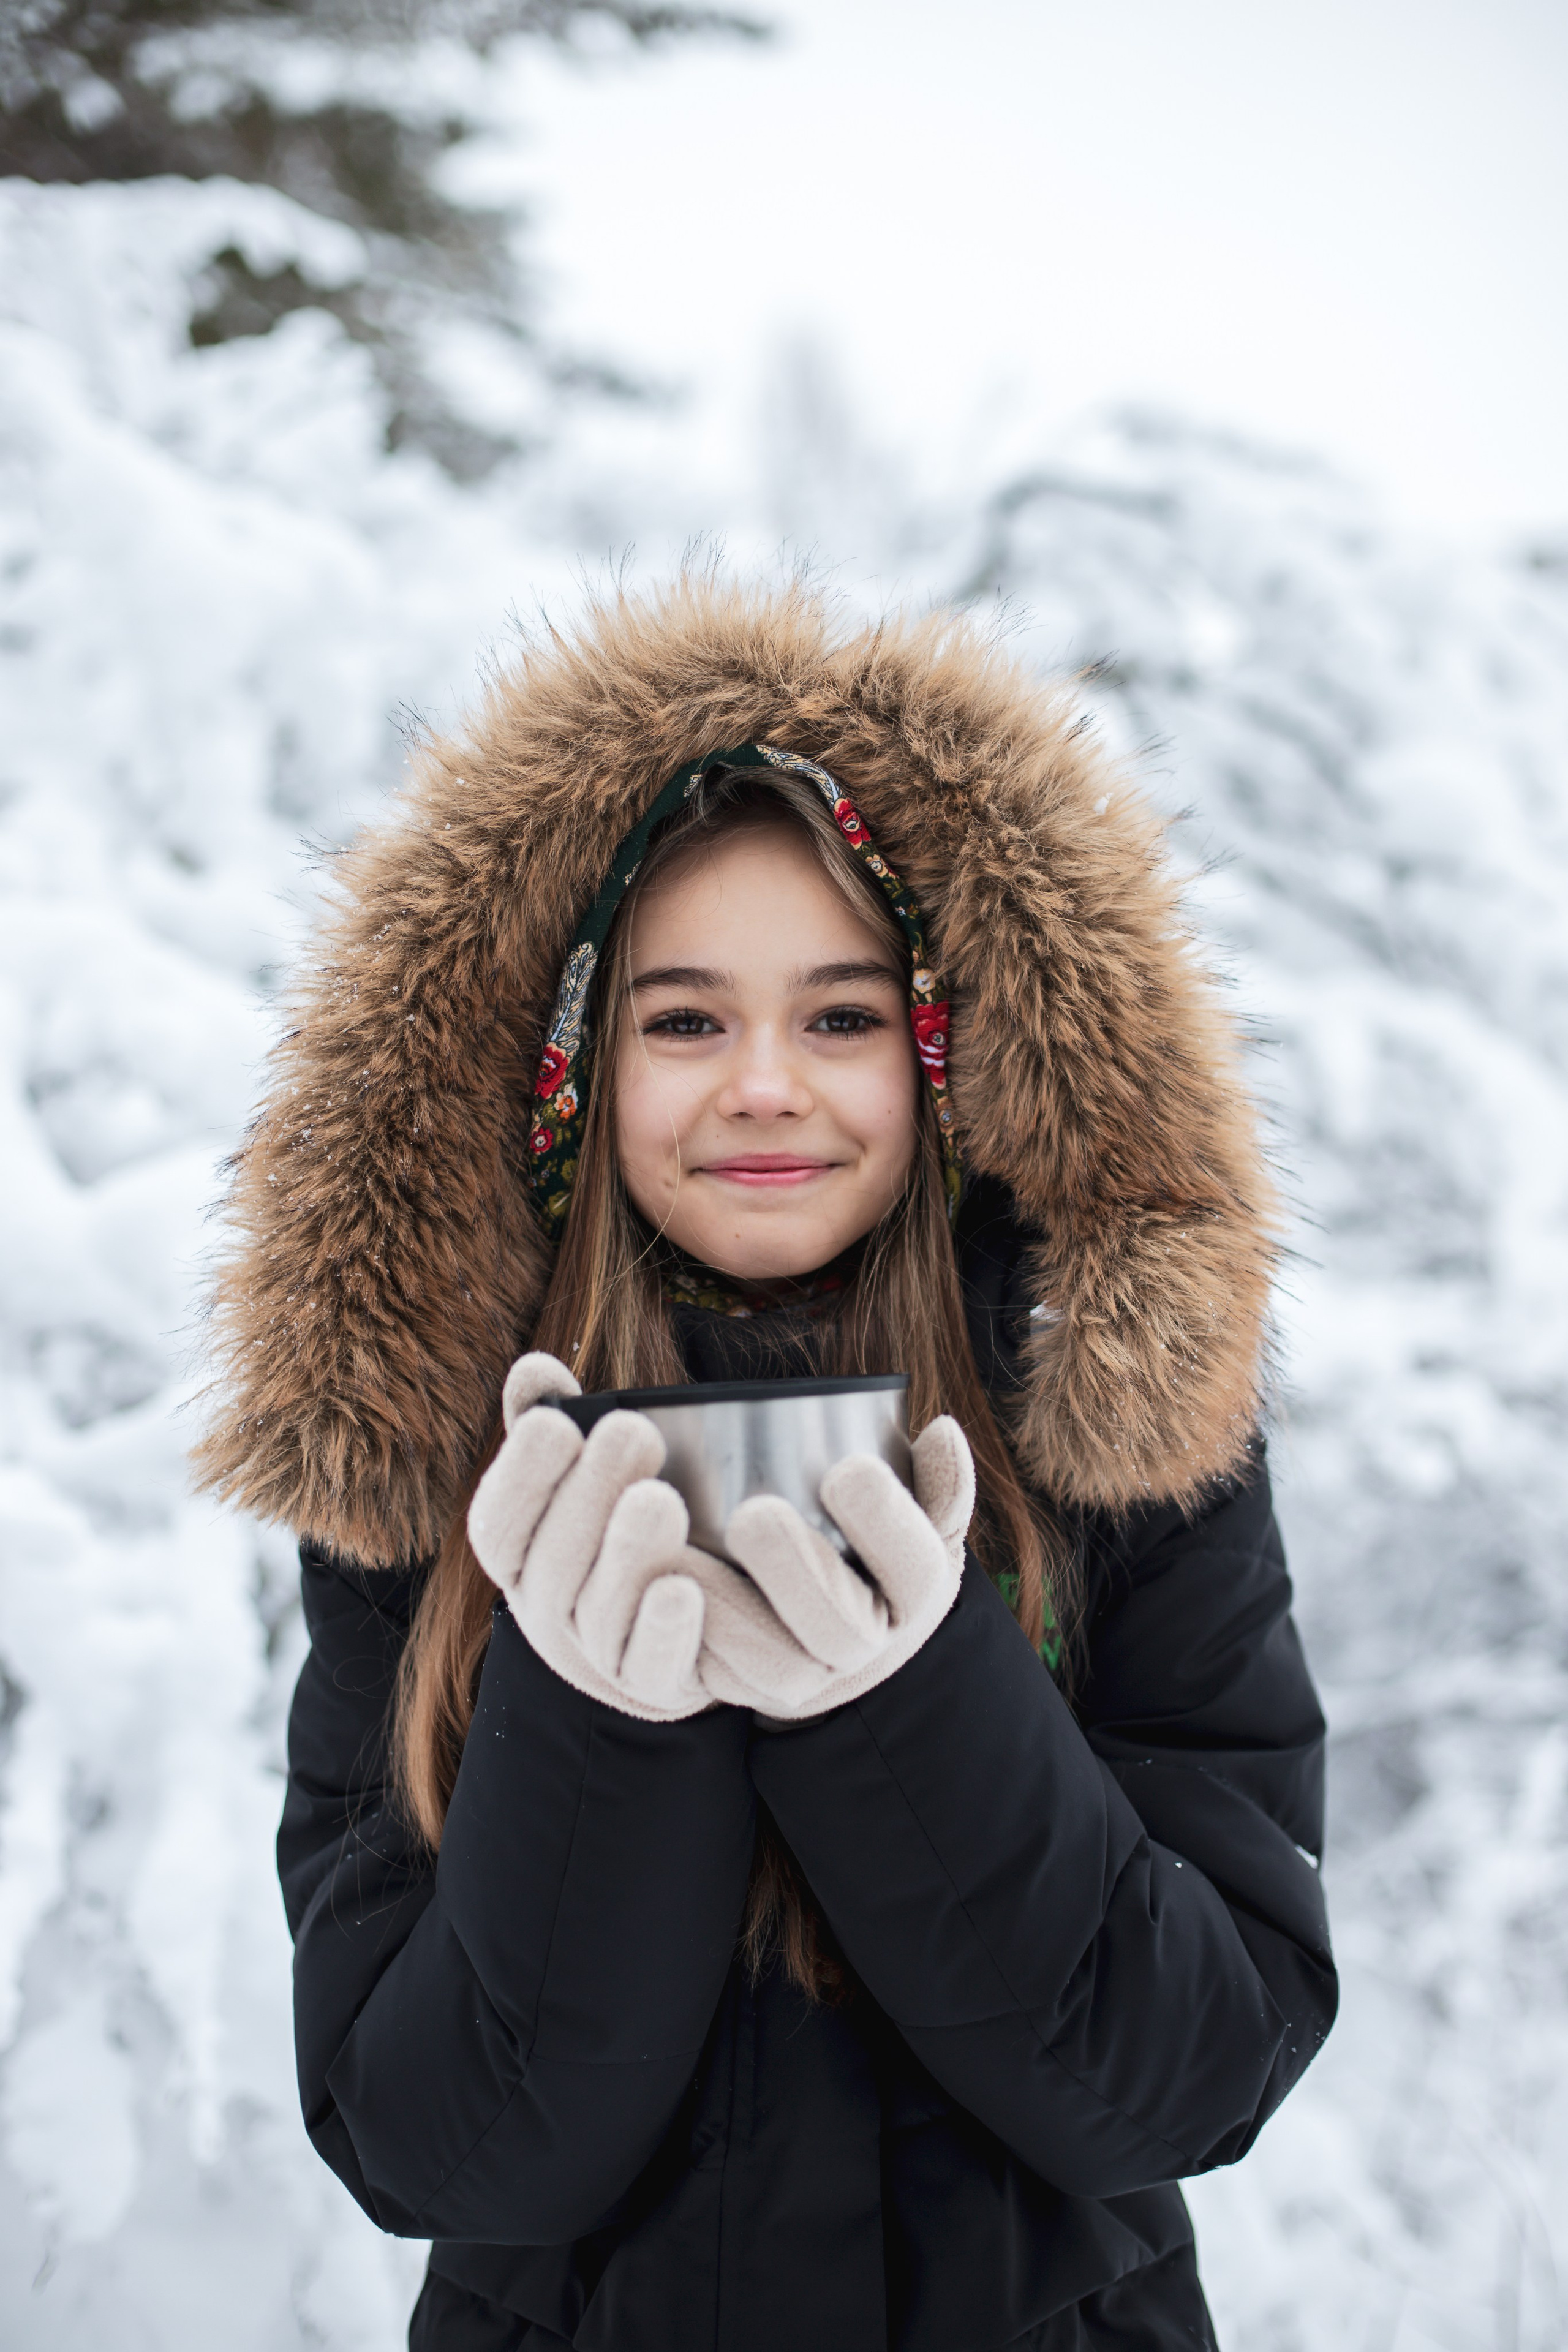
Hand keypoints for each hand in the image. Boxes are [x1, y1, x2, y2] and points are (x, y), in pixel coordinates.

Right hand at [468, 1352, 717, 1721]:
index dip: (522, 1476)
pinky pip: (651, 1665)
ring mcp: (598, 1654)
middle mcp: (549, 1608)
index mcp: (521, 1555)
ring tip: (662, 1499)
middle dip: (589, 1496)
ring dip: (627, 1556)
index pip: (498, 1525)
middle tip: (632, 1432)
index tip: (558, 1424)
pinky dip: (664, 1630)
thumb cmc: (612, 1530)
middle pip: (552, 1564)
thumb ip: (552, 1425)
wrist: (671, 1632)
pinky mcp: (654, 1685)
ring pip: (598, 1614)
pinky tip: (686, 1588)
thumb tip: (533, 1367)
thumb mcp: (581, 1477)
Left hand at [696, 1417, 974, 1720]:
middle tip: (753, 1514)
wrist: (831, 1631)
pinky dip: (681, 1639)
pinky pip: (717, 1682)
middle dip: (798, 1571)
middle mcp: (866, 1648)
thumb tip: (943, 1430)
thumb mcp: (917, 1516)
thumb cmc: (873, 1549)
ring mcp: (807, 1678)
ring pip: (772, 1666)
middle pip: (841, 1627)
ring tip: (682, 1556)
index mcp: (913, 1595)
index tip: (846, 1468)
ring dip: (725, 1611)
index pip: (917, 1568)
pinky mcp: (746, 1691)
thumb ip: (935, 1479)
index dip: (886, 1523)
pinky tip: (653, 1589)